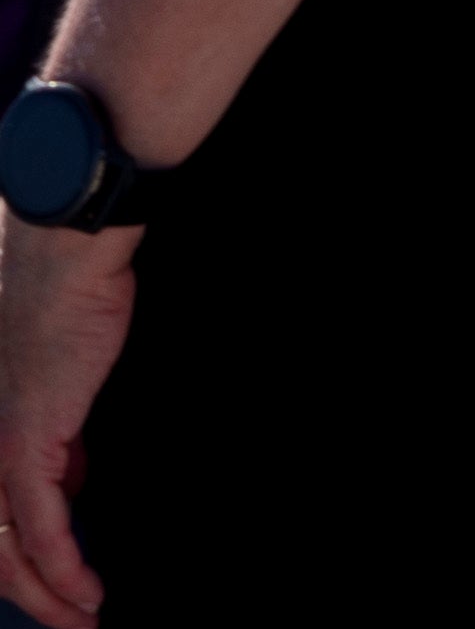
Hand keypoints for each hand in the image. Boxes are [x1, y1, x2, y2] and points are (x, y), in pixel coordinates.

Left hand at [0, 214, 133, 618]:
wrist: (63, 264)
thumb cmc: (65, 306)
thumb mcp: (57, 387)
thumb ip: (57, 441)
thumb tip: (70, 481)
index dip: (19, 567)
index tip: (61, 590)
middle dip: (33, 597)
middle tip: (73, 621)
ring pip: (6, 552)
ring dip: (47, 595)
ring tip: (84, 617)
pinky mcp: (25, 445)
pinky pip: (41, 528)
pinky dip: (62, 568)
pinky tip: (85, 590)